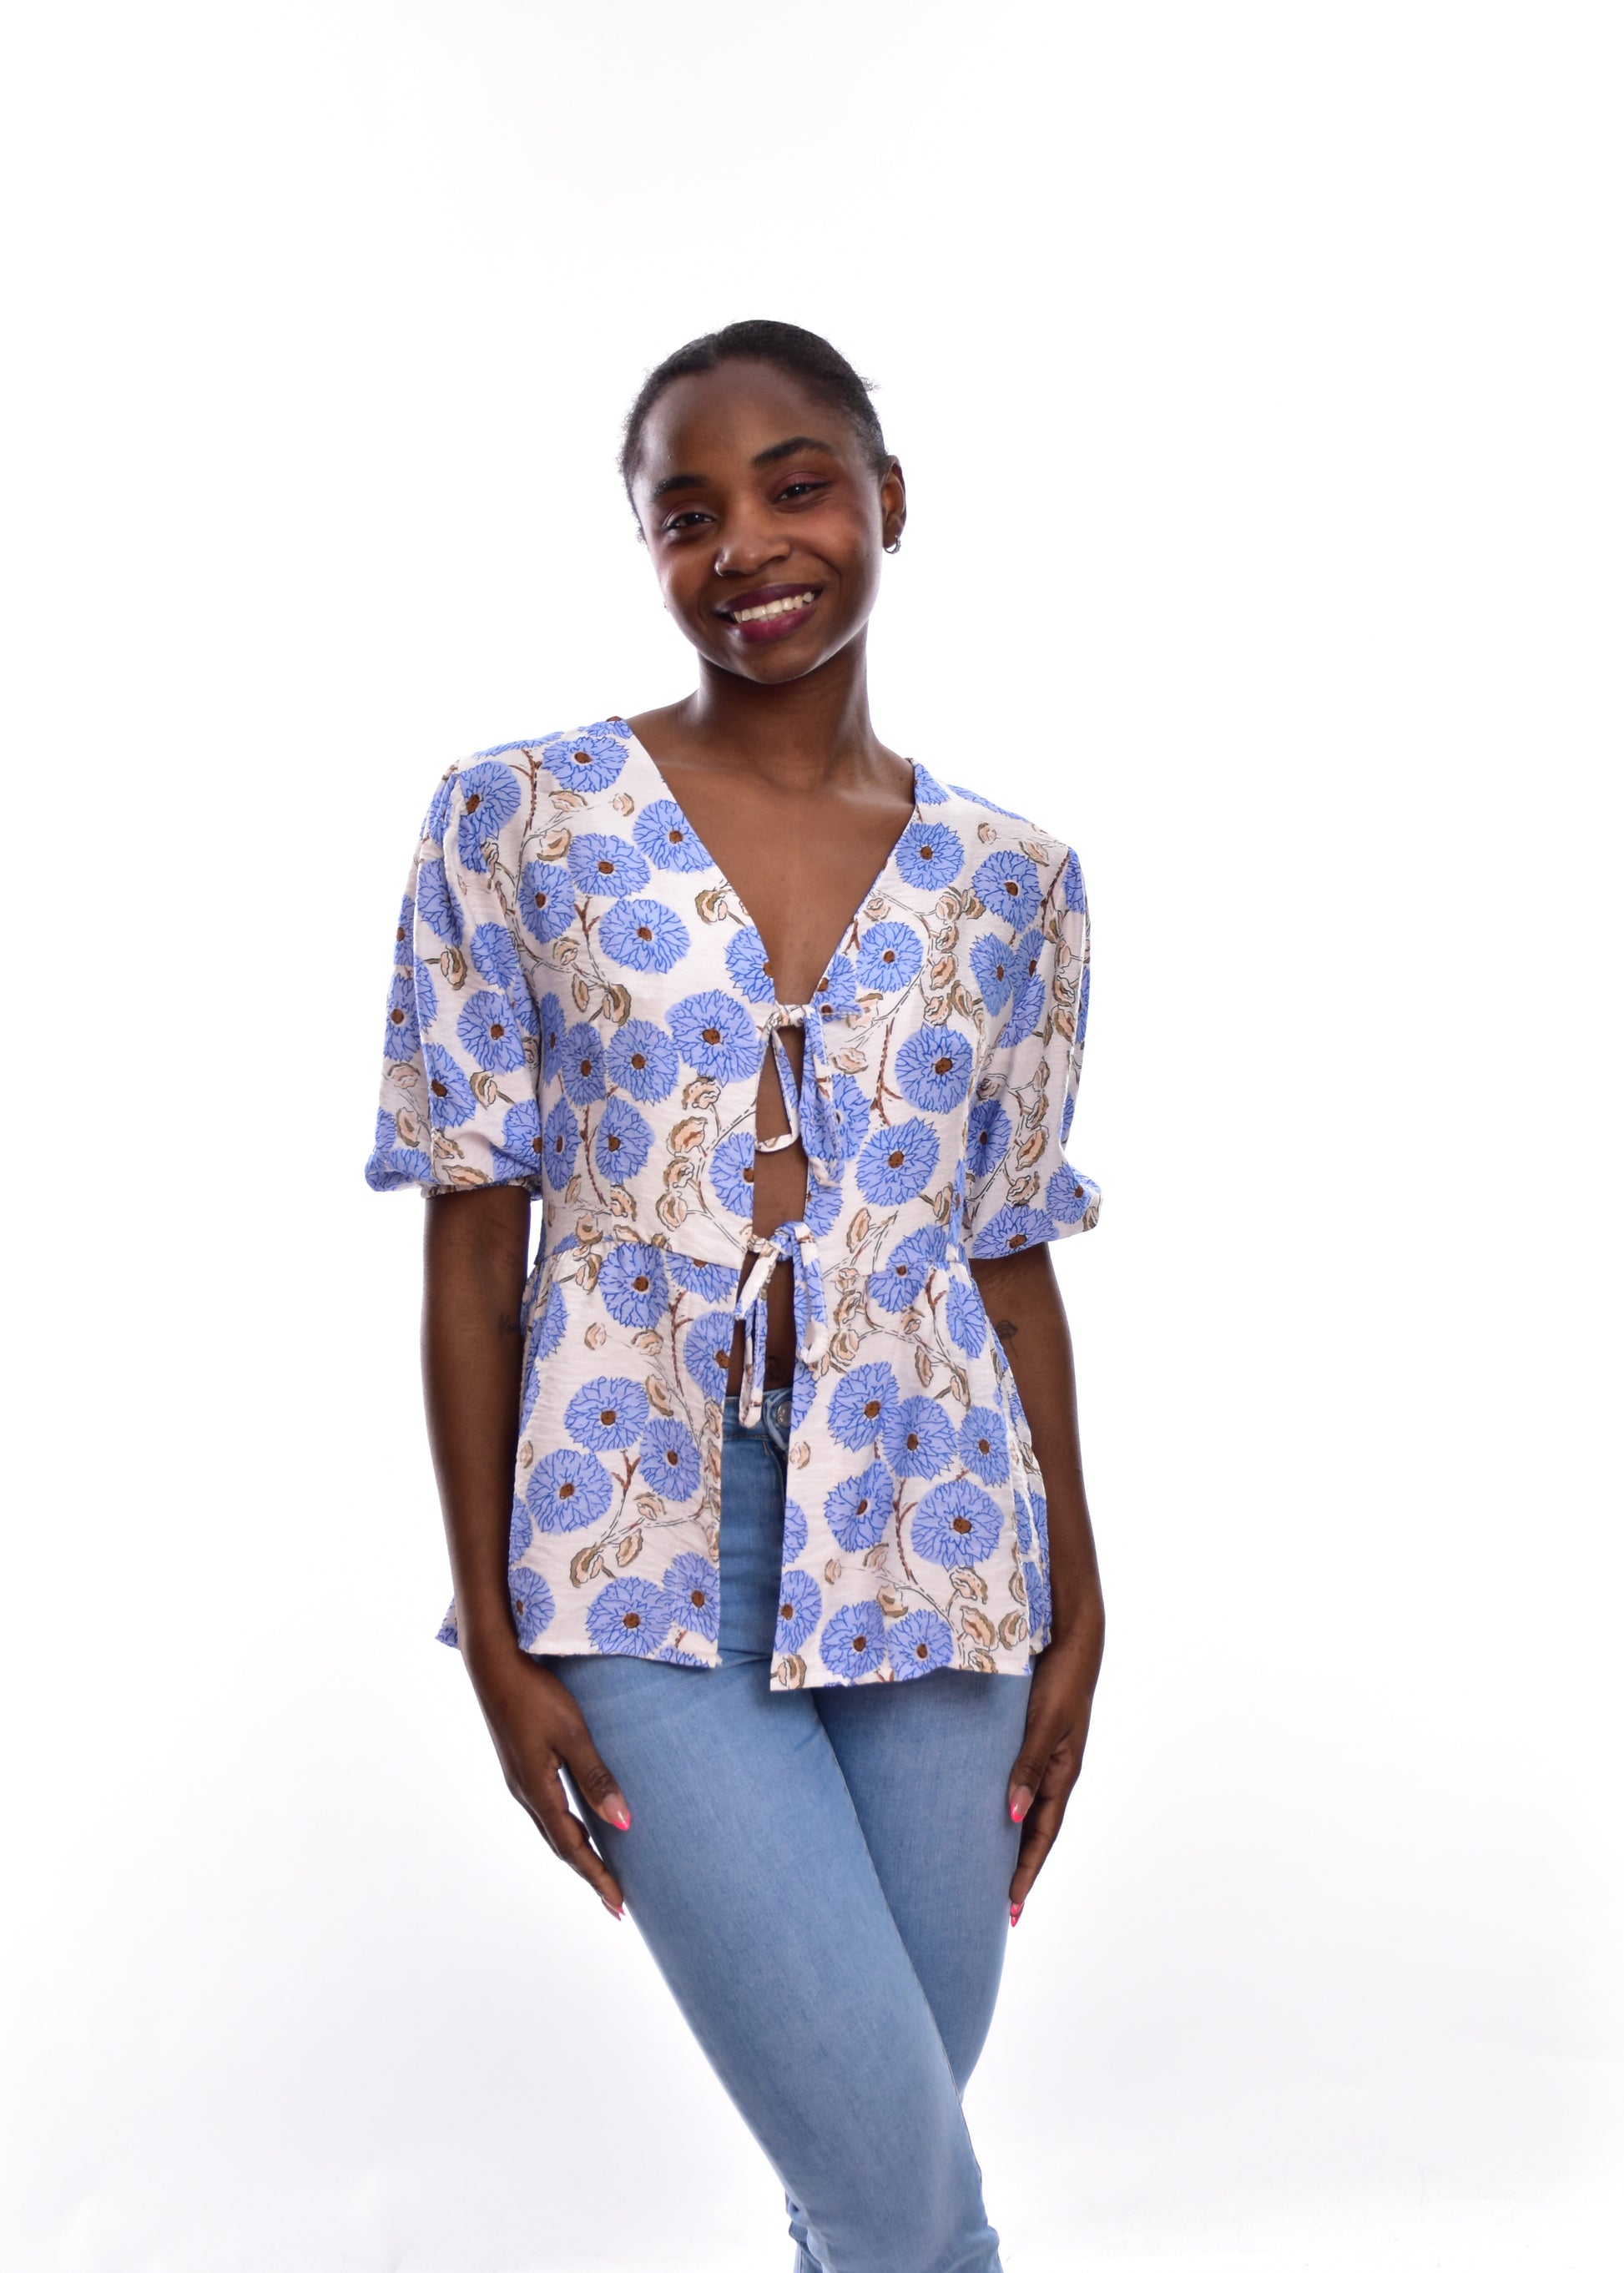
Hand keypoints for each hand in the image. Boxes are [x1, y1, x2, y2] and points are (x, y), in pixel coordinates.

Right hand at [467, 1642, 630, 1915]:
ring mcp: (520, 1780)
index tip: (619, 1905)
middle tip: (614, 1901)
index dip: (598, 1876)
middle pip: (561, 1846)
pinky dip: (566, 1830)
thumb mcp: (572, 1734)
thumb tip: (623, 1824)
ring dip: (577, 1854)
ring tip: (600, 1872)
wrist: (494, 1666)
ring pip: (552, 1830)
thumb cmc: (536, 1694)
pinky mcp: (520, 1767)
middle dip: (589, 1873)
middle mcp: (526, 1793)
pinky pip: (547, 1812)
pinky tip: (577, 1825)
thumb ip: (596, 1777)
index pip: (574, 1847)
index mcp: (538, 1791)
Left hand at [1006, 1627, 1100, 1920]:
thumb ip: (1030, 1766)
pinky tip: (987, 1812)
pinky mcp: (1033, 1739)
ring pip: (1026, 1810)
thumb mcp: (1046, 1725)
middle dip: (1018, 1869)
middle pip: (1035, 1832)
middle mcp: (1056, 1772)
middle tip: (999, 1907)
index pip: (1042, 1837)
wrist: (1072, 1639)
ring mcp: (1046, 1757)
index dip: (1026, 1873)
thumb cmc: (1061, 1680)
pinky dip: (1006, 1806)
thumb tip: (1013, 1814)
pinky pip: (1019, 1783)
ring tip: (987, 1870)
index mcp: (1064, 1775)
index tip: (1011, 1908)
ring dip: (1011, 1841)